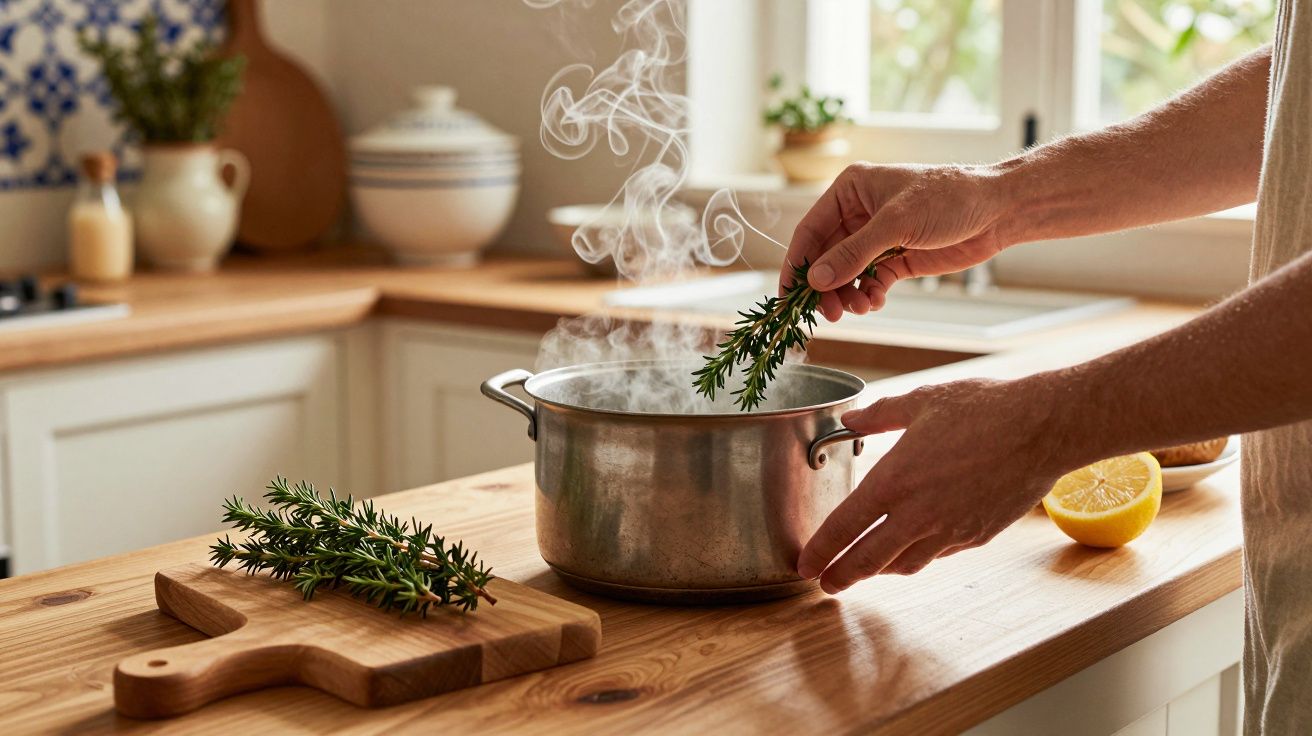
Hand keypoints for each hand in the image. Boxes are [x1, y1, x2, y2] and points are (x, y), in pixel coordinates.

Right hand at [781, 163, 1010, 321]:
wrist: (998, 210)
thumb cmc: (949, 198)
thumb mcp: (895, 224)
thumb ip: (853, 254)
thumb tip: (815, 281)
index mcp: (850, 190)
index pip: (810, 231)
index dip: (798, 264)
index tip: (789, 296)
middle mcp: (859, 213)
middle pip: (826, 257)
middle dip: (827, 287)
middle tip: (830, 314)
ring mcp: (877, 237)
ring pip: (847, 273)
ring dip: (848, 295)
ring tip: (860, 309)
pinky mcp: (897, 257)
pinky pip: (870, 281)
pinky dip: (869, 295)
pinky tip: (876, 302)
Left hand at [796, 375, 1080, 592]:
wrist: (1042, 429)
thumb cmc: (982, 409)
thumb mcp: (921, 402)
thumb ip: (879, 414)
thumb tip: (852, 418)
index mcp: (894, 481)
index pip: (844, 527)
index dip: (820, 550)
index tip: (805, 565)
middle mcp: (917, 514)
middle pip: (868, 560)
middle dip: (841, 576)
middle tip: (825, 584)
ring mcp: (949, 531)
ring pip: (904, 564)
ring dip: (880, 570)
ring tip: (865, 569)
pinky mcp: (976, 536)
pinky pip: (938, 555)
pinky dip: (918, 556)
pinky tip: (913, 548)